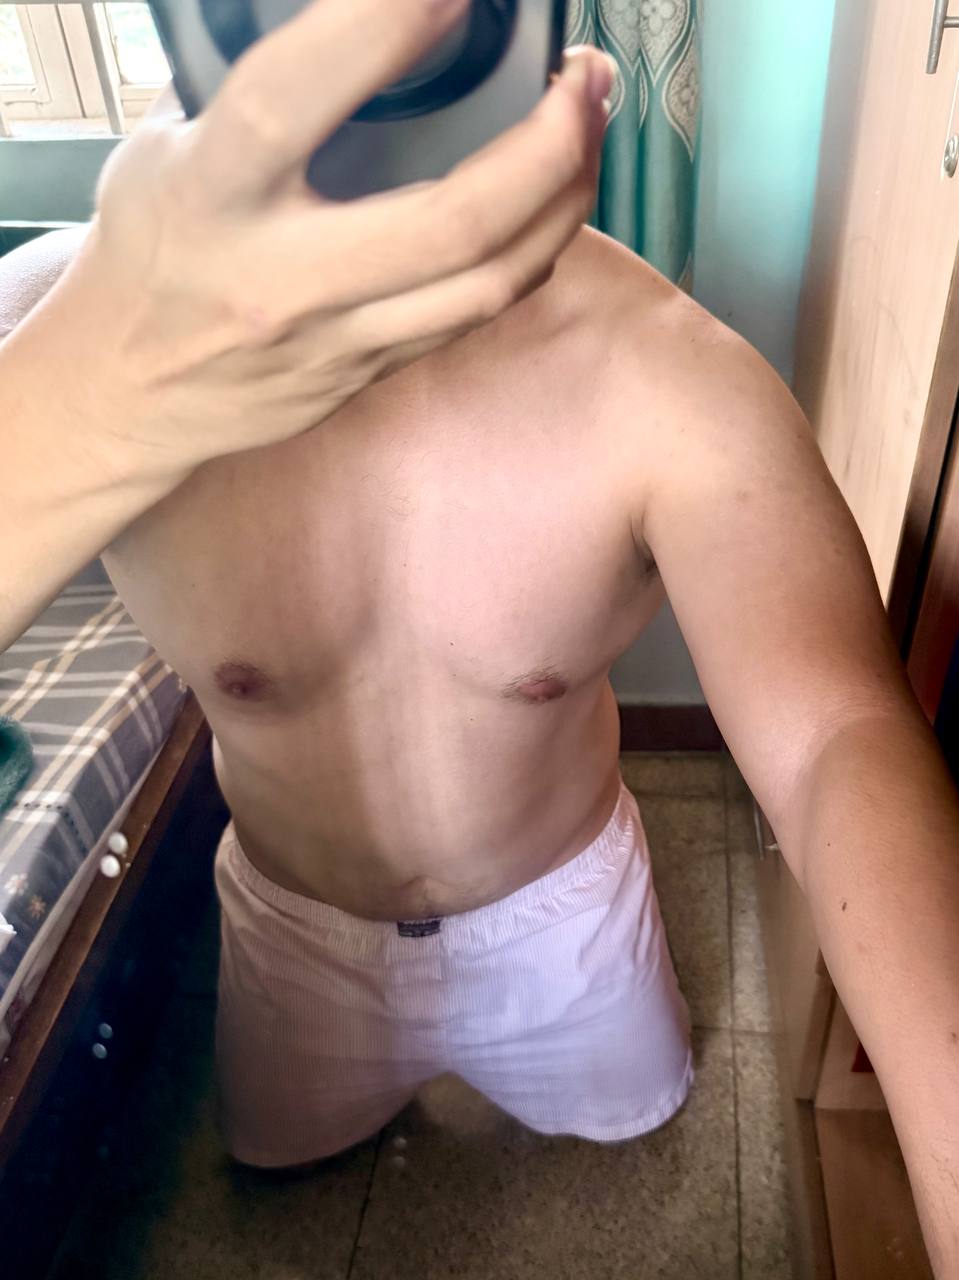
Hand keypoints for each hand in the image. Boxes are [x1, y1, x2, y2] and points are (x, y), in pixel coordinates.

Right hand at [48, 0, 611, 481]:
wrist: (128, 395)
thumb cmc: (145, 257)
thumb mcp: (166, 152)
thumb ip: (249, 95)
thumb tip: (359, 31)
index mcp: (209, 199)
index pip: (294, 100)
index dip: (384, 29)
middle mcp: (281, 280)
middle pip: (451, 221)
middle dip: (546, 144)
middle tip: (583, 76)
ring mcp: (337, 341)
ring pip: (488, 282)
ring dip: (564, 200)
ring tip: (589, 129)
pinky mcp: (369, 375)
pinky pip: (474, 314)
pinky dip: (530, 249)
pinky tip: (551, 200)